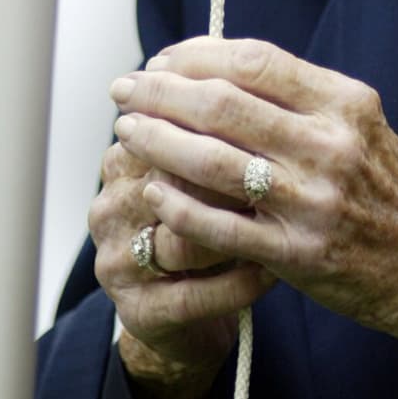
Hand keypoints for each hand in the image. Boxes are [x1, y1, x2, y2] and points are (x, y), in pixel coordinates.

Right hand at [90, 139, 273, 398]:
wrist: (184, 306)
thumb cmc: (206, 219)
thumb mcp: (202, 169)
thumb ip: (219, 127)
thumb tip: (272, 86)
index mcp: (123, 160)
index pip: (167, 126)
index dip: (223, 125)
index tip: (275, 121)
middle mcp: (112, 207)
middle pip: (170, 179)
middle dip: (230, 175)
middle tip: (285, 169)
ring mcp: (119, 262)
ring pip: (181, 240)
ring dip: (238, 231)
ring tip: (284, 220)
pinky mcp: (138, 312)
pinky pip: (193, 296)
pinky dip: (238, 283)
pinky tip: (273, 272)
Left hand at [110, 37, 397, 359]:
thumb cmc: (392, 190)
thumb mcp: (363, 125)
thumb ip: (302, 98)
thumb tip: (221, 68)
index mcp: (346, 104)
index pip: (255, 61)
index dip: (196, 56)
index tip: (162, 60)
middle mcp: (330, 146)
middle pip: (224, 105)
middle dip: (160, 93)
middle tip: (124, 90)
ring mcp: (312, 202)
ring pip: (212, 162)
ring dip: (157, 143)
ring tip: (127, 132)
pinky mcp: (296, 254)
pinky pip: (220, 226)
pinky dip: (178, 206)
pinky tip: (153, 192)